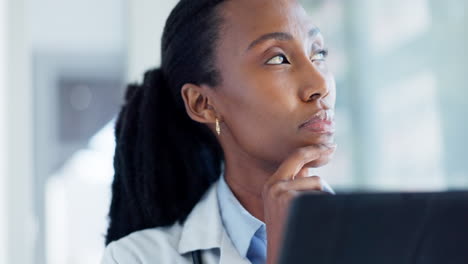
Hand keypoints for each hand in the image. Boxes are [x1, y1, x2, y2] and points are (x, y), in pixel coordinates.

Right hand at [262, 144, 335, 263]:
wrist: (283, 254)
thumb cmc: (288, 230)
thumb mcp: (285, 204)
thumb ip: (294, 185)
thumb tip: (309, 169)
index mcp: (271, 184)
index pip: (293, 158)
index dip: (311, 149)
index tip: (326, 145)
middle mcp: (273, 185)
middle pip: (302, 159)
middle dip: (318, 151)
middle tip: (332, 146)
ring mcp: (281, 192)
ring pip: (317, 182)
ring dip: (324, 195)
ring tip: (317, 214)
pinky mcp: (291, 200)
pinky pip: (320, 194)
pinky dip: (325, 204)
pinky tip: (316, 217)